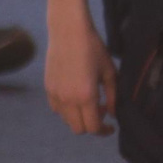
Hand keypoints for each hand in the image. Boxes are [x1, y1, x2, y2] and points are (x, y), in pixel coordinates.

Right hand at [45, 12, 116, 136]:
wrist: (68, 31)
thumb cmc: (92, 48)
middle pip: (79, 129)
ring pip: (67, 120)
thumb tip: (113, 113)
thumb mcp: (109, 71)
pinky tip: (75, 95)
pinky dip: (67, 109)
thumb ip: (114, 96)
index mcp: (86, 96)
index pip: (93, 127)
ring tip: (88, 101)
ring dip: (79, 117)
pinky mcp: (48, 89)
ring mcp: (56, 96)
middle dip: (91, 126)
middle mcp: (69, 100)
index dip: (103, 131)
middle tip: (101, 111)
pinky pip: (57, 109)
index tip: (111, 127)